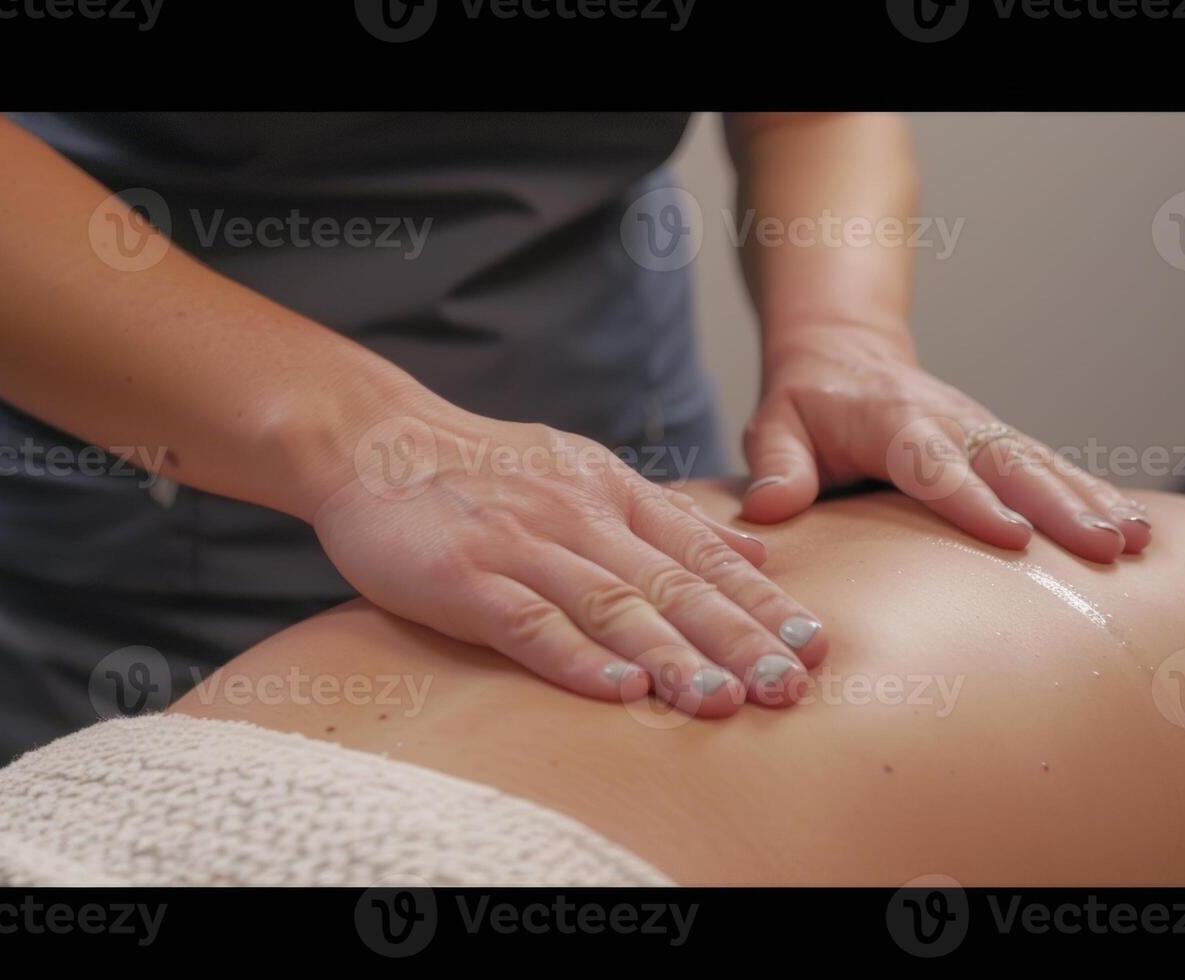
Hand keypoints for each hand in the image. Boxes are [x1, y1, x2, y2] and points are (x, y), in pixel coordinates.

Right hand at [311, 408, 828, 716]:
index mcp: (607, 492)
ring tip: (721, 701)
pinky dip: (576, 659)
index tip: (811, 644)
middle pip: (668, 585)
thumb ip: (666, 516)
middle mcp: (574, 517)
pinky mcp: (465, 578)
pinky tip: (619, 691)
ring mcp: (520, 547)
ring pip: (610, 606)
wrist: (373, 442)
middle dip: (733, 637)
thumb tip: (756, 553)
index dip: (756, 601)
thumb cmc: (480, 467)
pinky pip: (528, 623)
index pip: (697, 553)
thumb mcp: (583, 471)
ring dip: (671, 656)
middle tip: (786, 685)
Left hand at [741, 325, 1150, 561]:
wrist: (841, 351)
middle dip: (1057, 506)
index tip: (1010, 534)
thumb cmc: (804, 402)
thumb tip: (770, 507)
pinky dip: (1093, 494)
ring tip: (1131, 542)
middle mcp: (948, 421)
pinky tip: (1133, 529)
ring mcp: (981, 430)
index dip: (970, 498)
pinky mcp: (999, 443)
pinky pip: (1051, 468)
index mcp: (892, 419)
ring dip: (1089, 502)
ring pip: (1042, 465)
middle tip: (1101, 547)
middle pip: (1008, 464)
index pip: (932, 462)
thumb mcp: (772, 425)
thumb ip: (773, 464)